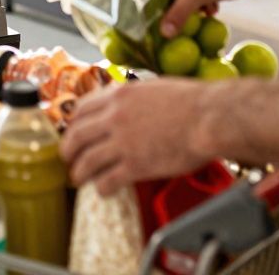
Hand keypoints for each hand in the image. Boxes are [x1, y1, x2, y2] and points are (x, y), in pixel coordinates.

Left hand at [61, 79, 211, 194]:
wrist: (210, 118)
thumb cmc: (192, 102)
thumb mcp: (153, 87)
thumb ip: (132, 96)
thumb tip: (125, 102)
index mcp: (118, 96)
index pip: (81, 109)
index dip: (73, 123)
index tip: (73, 131)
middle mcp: (114, 118)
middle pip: (76, 136)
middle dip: (68, 150)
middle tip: (68, 158)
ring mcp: (123, 142)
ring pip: (86, 161)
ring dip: (79, 172)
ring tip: (79, 179)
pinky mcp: (135, 165)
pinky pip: (108, 180)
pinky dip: (101, 188)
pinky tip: (104, 191)